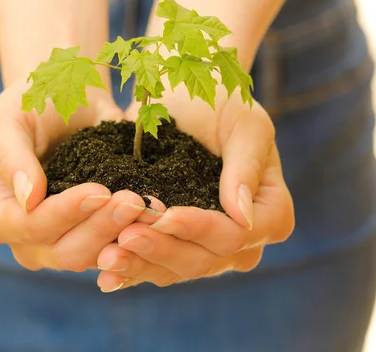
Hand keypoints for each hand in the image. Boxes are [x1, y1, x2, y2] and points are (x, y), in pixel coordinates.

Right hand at [0, 83, 152, 271]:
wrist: (66, 103)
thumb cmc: (29, 107)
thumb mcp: (8, 120)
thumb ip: (11, 157)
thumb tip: (28, 199)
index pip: (27, 227)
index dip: (63, 214)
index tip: (98, 190)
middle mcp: (25, 240)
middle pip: (63, 251)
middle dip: (101, 228)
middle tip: (134, 200)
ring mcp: (59, 244)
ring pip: (92, 257)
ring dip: (123, 234)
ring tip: (148, 205)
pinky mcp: (92, 240)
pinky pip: (116, 250)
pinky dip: (136, 234)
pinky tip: (155, 213)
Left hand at [95, 87, 293, 290]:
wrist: (185, 98)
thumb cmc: (222, 103)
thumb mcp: (245, 124)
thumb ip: (247, 167)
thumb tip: (243, 218)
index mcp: (270, 215)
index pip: (234, 235)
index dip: (200, 230)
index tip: (166, 215)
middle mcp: (241, 241)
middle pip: (202, 260)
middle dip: (162, 249)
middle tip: (126, 236)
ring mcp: (206, 248)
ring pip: (174, 269)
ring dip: (140, 264)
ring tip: (107, 256)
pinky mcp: (174, 245)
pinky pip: (154, 267)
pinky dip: (130, 272)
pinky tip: (106, 277)